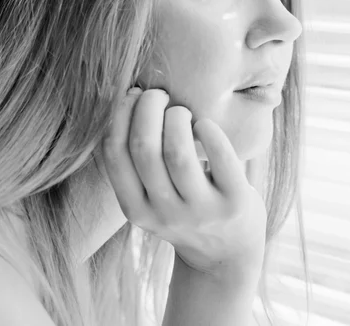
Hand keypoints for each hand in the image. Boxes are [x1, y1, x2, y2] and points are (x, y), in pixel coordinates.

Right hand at [102, 87, 266, 279]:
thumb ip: (136, 165)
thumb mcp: (149, 200)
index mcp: (136, 209)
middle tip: (158, 94)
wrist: (226, 254)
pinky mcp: (234, 203)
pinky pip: (221, 159)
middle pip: (144, 149)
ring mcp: (201, 211)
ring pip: (178, 153)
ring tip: (182, 112)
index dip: (120, 115)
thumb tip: (127, 99)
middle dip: (148, 108)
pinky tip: (205, 125)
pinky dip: (210, 132)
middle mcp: (165, 214)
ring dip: (177, 117)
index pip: (115, 155)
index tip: (133, 95)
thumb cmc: (183, 209)